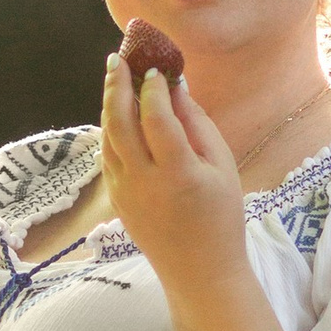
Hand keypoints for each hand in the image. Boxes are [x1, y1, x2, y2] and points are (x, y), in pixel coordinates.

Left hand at [99, 49, 249, 302]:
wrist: (200, 271)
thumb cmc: (221, 216)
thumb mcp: (222, 167)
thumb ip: (197, 125)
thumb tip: (176, 86)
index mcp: (179, 174)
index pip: (156, 119)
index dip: (153, 88)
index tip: (156, 69)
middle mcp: (145, 183)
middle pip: (119, 123)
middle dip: (117, 86)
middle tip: (119, 59)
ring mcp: (125, 193)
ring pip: (108, 138)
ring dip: (109, 105)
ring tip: (115, 77)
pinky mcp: (116, 200)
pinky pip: (108, 157)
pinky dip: (111, 130)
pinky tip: (118, 113)